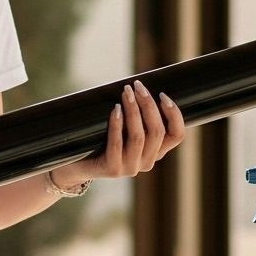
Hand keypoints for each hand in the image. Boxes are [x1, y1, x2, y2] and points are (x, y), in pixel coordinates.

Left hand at [55, 80, 186, 186]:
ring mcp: (131, 168)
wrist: (78, 163)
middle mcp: (148, 162)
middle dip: (148, 105)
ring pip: (139, 137)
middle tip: (137, 86)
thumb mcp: (126, 126)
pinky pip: (117, 144)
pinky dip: (117, 124)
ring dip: (133, 111)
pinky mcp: (113, 170)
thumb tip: (141, 85)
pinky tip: (115, 110)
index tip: (161, 94)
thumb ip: (138, 114)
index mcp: (157, 151)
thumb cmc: (103, 137)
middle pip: (157, 131)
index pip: (177, 135)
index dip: (174, 114)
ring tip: (126, 93)